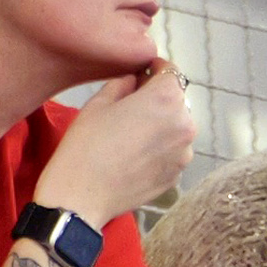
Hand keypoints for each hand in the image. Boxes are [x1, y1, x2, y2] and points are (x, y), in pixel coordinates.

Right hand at [33, 58, 195, 225]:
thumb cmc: (85, 145)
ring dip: (161, 126)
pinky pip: (172, 153)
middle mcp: (184, 124)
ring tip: (132, 136)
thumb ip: (123, 83)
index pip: (170, 72)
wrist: (81, 197)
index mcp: (166, 99)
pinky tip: (135, 156)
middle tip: (131, 108)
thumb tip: (135, 79)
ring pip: (176, 128)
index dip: (156, 70)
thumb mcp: (99, 103)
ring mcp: (184, 153)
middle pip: (176, 101)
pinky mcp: (177, 176)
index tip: (144, 73)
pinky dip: (160, 150)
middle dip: (157, 100)